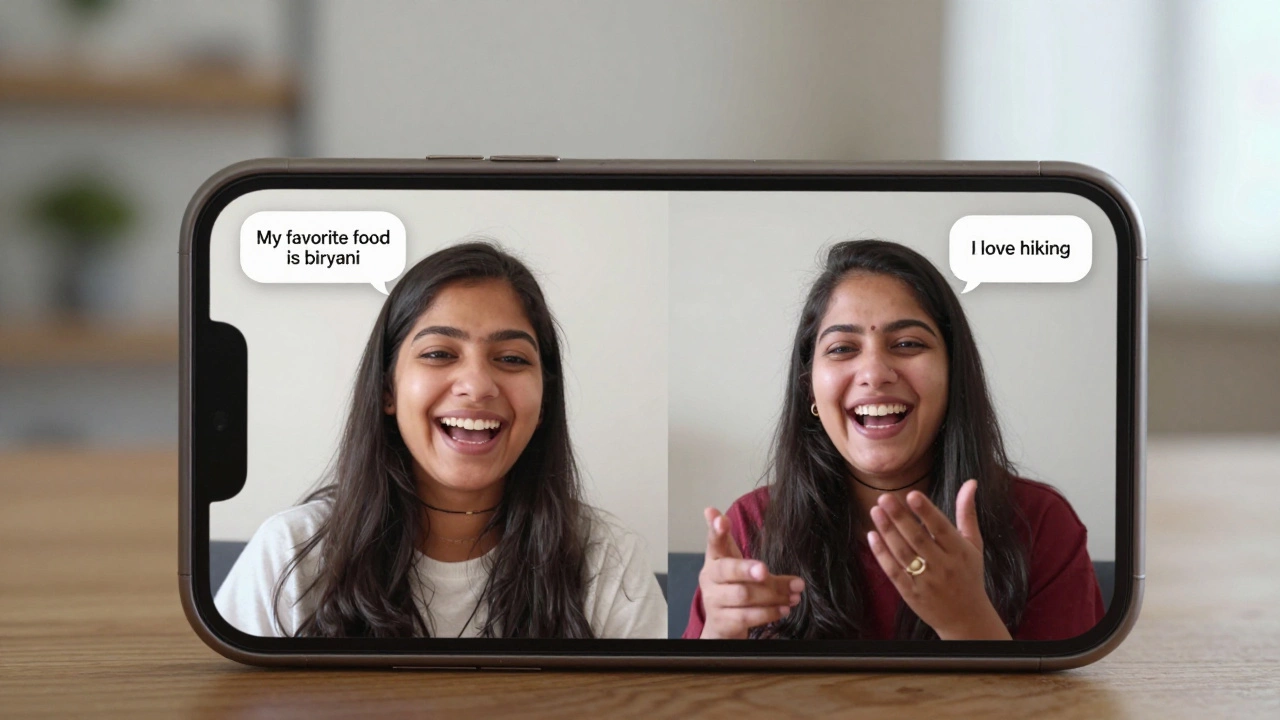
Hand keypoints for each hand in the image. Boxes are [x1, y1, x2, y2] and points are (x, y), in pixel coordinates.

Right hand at [697, 507, 804, 638]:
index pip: (714, 542)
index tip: (721, 519)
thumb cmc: (732, 586)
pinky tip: (784, 609)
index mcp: (714, 559)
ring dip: (773, 594)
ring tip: (794, 593)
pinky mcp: (723, 622)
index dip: (716, 530)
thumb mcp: (732, 560)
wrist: (721, 625)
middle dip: (746, 569)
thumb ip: (728, 538)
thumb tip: (710, 509)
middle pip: (727, 570)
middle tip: (764, 569)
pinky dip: (769, 612)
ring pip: (743, 595)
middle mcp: (709, 579)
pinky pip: (748, 617)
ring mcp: (714, 601)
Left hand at [866, 480, 1010, 639]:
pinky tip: (872, 535)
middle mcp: (943, 566)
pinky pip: (893, 571)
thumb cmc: (969, 575)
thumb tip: (970, 482)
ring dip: (887, 531)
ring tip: (875, 510)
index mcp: (960, 551)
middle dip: (900, 517)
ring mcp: (926, 581)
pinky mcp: (911, 594)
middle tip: (884, 497)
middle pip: (918, 539)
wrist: (966, 619)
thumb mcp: (973, 544)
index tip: (911, 494)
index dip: (926, 512)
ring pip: (903, 553)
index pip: (941, 528)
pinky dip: (882, 554)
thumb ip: (967, 513)